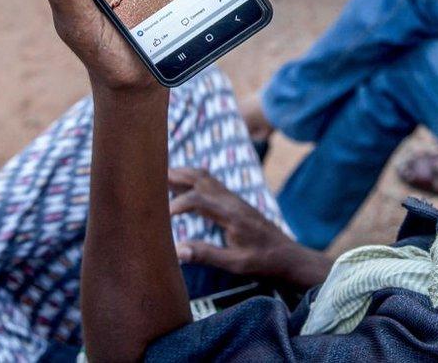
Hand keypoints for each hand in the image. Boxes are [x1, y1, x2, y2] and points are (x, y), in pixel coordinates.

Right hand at [168, 168, 331, 288]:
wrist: (288, 256)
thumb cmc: (264, 262)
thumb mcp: (236, 264)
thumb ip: (207, 255)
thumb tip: (177, 250)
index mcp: (232, 215)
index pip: (198, 199)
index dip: (176, 203)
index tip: (159, 215)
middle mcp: (232, 202)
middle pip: (200, 177)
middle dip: (175, 175)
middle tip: (148, 177)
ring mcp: (234, 200)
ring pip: (206, 177)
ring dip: (183, 175)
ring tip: (159, 177)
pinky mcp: (235, 203)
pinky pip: (211, 184)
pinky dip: (193, 181)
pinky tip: (181, 187)